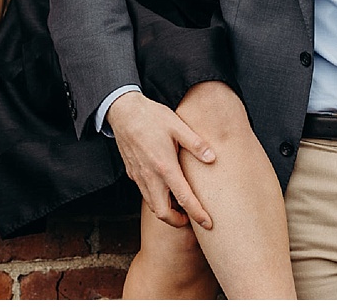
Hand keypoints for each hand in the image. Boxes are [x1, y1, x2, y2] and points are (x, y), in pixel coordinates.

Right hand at [104, 92, 217, 229]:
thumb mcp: (178, 126)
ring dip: (166, 211)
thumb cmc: (152, 117)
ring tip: (182, 206)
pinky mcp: (132, 173)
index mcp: (165, 167)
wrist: (123, 112)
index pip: (184, 199)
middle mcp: (150, 177)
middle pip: (162, 213)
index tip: (208, 224)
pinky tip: (167, 190)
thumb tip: (212, 158)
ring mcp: (139, 177)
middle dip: (177, 222)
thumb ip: (196, 144)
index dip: (197, 214)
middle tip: (192, 218)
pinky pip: (145, 194)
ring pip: (152, 205)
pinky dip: (157, 200)